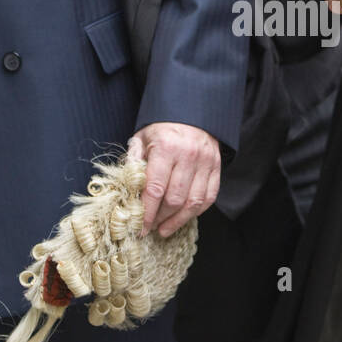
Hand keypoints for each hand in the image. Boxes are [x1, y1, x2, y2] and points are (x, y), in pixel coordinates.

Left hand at [129, 122, 220, 237]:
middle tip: (150, 228)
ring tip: (165, 229)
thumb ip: (133, 162)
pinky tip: (184, 218)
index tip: (140, 227)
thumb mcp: (142, 138)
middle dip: (160, 218)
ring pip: (193, 202)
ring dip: (178, 221)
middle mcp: (188, 156)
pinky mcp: (216, 167)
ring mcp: (205, 162)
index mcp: (166, 148)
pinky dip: (196, 211)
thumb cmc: (163, 128)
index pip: (155, 189)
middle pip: (174, 199)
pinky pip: (209, 197)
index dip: (147, 213)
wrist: (191, 112)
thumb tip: (126, 189)